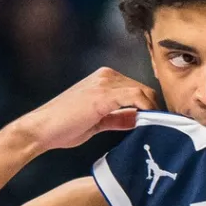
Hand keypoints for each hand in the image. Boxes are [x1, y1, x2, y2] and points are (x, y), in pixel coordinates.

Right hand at [17, 67, 157, 151]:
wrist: (40, 129)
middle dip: (155, 107)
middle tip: (165, 126)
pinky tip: (150, 121)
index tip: (161, 122)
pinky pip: (135, 97)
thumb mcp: (97, 121)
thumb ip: (118, 118)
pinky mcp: (103, 94)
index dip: (151, 105)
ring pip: (142, 91)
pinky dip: (147, 108)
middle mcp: (105, 76)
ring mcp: (104, 83)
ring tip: (162, 127)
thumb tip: (138, 119)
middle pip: (143, 89)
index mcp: (103, 79)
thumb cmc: (64, 127)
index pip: (137, 88)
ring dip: (153, 109)